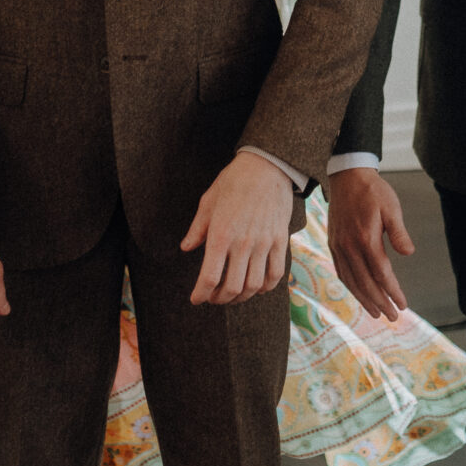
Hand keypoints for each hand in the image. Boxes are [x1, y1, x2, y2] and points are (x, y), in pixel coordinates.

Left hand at [181, 150, 295, 304]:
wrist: (267, 165)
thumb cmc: (234, 181)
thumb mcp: (208, 201)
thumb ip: (197, 228)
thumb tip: (186, 248)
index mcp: (221, 234)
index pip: (209, 277)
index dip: (201, 294)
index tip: (196, 299)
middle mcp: (243, 243)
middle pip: (232, 287)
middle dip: (220, 299)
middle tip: (214, 298)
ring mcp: (264, 243)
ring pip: (254, 285)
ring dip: (241, 297)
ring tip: (233, 296)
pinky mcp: (280, 240)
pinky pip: (276, 273)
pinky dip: (266, 287)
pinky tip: (257, 287)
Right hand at [326, 166, 415, 320]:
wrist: (347, 177)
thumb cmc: (373, 192)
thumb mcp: (392, 207)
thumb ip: (399, 232)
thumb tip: (408, 253)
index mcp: (366, 238)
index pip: (381, 273)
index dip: (392, 291)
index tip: (402, 304)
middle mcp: (350, 246)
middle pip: (366, 283)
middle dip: (380, 302)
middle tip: (392, 316)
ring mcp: (339, 246)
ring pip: (352, 281)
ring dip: (365, 299)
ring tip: (377, 313)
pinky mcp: (334, 244)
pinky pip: (341, 272)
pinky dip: (351, 287)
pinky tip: (359, 294)